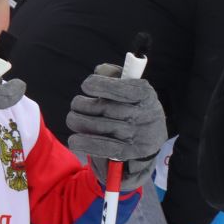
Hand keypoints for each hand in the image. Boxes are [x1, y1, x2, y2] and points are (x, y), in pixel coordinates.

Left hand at [67, 63, 167, 189]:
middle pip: (106, 108)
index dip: (102, 86)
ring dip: (80, 122)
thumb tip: (99, 71)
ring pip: (100, 127)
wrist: (150, 136)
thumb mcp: (131, 85)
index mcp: (146, 94)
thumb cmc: (133, 104)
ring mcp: (137, 135)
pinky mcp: (130, 152)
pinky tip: (74, 140)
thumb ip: (115, 74)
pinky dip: (86, 144)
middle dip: (83, 105)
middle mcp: (144, 115)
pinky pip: (104, 148)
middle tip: (75, 104)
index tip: (86, 85)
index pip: (123, 89)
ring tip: (73, 119)